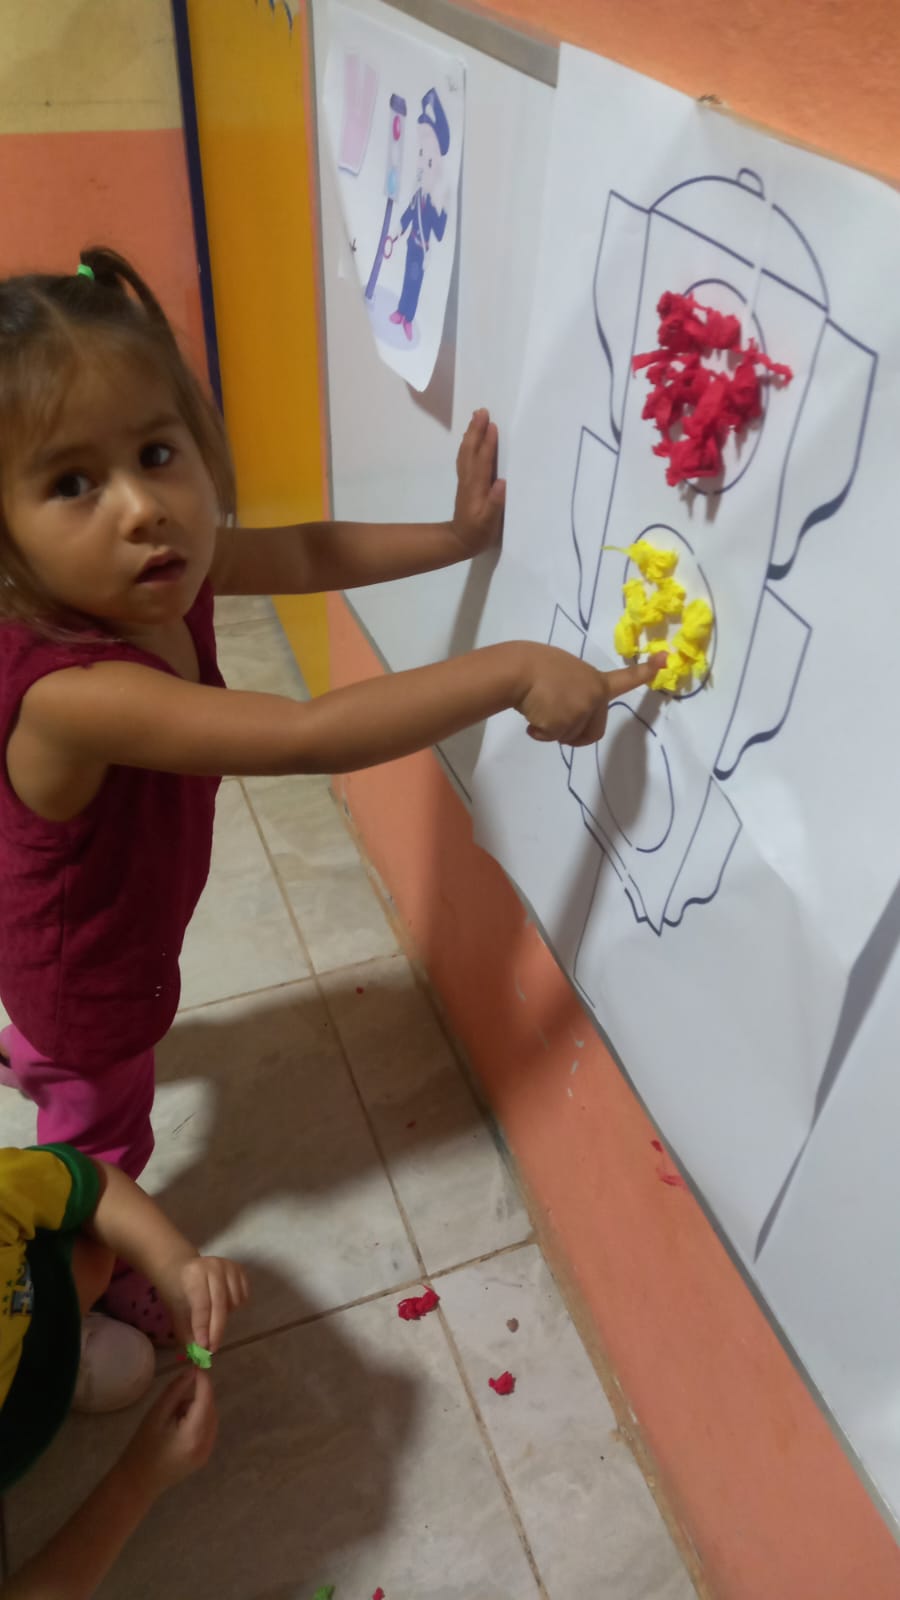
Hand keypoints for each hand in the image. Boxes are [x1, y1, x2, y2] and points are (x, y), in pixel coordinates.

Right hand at [121, 1370, 216, 1499]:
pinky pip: (208, 1429)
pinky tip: (178, 1428)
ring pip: (210, 1417)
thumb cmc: (142, 1447)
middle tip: (174, 1400)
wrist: (138, 1482)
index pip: (206, 1398)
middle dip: (197, 1397)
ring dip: (197, 1409)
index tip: (195, 1365)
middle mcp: (206, 1443)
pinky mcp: (204, 1457)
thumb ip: (175, 1391)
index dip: (203, 1380)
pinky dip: (198, 1421)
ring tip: (173, 1418)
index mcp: (194, 1434)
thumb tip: (192, 1371)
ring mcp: (207, 1452)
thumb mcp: (155, 1415)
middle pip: (210, 1407)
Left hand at [157, 1253, 249, 1351]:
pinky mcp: (240, 1269)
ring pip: (234, 1302)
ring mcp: (230, 1266)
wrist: (182, 1268)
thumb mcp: (176, 1310)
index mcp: (194, 1273)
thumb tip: (199, 1354)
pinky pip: (243, 1296)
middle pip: (220, 1304)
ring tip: (213, 1317)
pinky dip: (235, 1306)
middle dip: (216, 1330)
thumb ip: (187, 1330)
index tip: (203, 1347)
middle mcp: (214, 1266)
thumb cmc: (177, 1290)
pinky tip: (223, 1305)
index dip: (203, 1327)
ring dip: (225, 1316)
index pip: (202, 1304)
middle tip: (212, 1349)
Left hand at [451, 408, 505, 557]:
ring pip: (467, 451)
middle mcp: (469, 479)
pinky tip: (471, 438)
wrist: (458, 541)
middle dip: (476, 430)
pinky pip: (466, 457)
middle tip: (481, 411)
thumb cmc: (477, 533)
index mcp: (477, 487)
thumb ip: (495, 504)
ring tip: (476, 417)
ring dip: (471, 433)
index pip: (483, 460)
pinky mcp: (466, 482)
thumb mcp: (488, 523)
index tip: (492, 425)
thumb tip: (501, 483)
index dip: (488, 443)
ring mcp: (465, 479)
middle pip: (471, 450)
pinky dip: (468, 444)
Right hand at [516, 645, 664, 745]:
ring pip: (570, 737)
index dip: (645, 672)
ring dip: (553, 729)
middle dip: (575, 733)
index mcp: (596, 680)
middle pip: (594, 731)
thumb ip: (577, 688)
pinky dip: (540, 732)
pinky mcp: (565, 724)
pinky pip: (553, 738)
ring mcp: (582, 711)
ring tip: (539, 707)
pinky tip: (532, 715)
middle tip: (554, 719)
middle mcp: (595, 697)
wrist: (519, 671)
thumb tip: (566, 707)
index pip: (625, 678)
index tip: (666, 661)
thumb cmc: (535, 665)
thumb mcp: (565, 671)